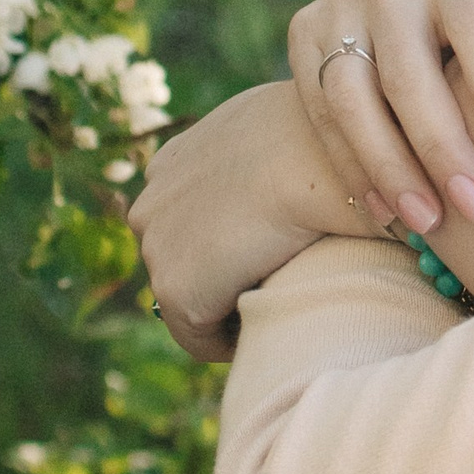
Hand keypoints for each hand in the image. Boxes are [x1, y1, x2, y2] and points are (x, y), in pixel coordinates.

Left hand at [134, 80, 375, 360]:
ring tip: (284, 308)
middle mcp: (150, 206)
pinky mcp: (176, 292)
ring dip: (232, 307)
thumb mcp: (286, 131)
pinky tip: (278, 328)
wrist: (314, 155)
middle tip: (282, 288)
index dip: (230, 248)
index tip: (274, 261)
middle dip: (227, 279)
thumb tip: (309, 169)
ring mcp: (156, 250)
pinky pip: (202, 339)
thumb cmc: (324, 138)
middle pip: (185, 263)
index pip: (188, 223)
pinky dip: (237, 341)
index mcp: (172, 166)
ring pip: (193, 301)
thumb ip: (271, 155)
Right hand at [288, 0, 473, 234]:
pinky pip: (319, 112)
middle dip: (444, 146)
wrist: (435, 17)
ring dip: (390, 167)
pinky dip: (353, 166)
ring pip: (352, 96)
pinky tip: (390, 214)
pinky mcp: (307, 35)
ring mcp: (341, 3)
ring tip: (431, 223)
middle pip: (408, 69)